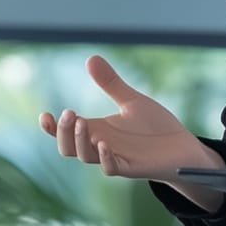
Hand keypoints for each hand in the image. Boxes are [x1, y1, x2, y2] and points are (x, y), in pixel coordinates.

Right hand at [39, 55, 216, 182]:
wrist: (181, 146)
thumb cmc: (155, 126)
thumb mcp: (131, 101)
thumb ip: (111, 83)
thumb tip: (90, 57)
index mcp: (97, 130)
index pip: (65, 132)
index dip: (52, 127)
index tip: (44, 115)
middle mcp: (101, 145)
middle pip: (68, 147)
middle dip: (63, 132)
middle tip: (69, 114)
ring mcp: (115, 158)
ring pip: (86, 157)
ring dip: (80, 142)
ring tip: (82, 123)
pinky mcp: (131, 167)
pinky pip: (111, 168)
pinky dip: (105, 158)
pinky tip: (104, 143)